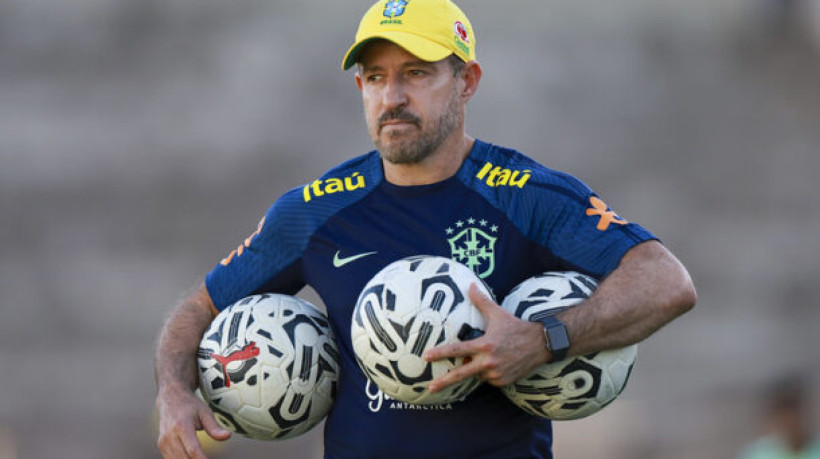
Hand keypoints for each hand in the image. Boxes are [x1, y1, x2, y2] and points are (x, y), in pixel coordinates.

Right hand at [156, 385, 230, 457]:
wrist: (171, 398)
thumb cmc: (189, 405)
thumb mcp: (205, 412)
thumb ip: (214, 427)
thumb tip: (227, 436)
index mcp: (181, 426)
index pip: (193, 450)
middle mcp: (169, 435)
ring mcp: (163, 442)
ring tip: (201, 458)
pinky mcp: (161, 446)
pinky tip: (192, 458)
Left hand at [423, 284, 548, 392]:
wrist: (540, 344)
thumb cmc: (516, 327)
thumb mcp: (498, 313)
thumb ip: (481, 301)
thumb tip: (470, 285)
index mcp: (484, 345)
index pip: (458, 350)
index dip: (441, 353)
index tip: (426, 356)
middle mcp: (488, 362)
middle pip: (461, 373)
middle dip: (444, 381)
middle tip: (430, 387)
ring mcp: (496, 374)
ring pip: (477, 374)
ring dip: (476, 368)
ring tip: (490, 356)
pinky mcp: (503, 382)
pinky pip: (488, 379)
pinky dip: (488, 373)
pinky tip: (499, 362)